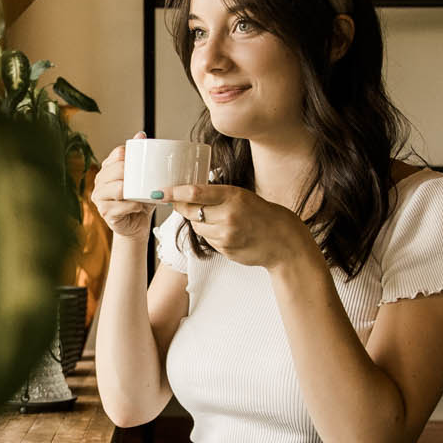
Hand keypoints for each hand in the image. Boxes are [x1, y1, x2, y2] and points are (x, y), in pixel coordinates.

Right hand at [92, 135, 156, 239]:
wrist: (136, 225)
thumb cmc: (138, 200)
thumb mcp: (141, 177)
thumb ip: (140, 157)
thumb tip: (141, 134)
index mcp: (106, 169)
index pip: (119, 154)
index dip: (133, 157)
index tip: (145, 163)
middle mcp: (99, 182)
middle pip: (118, 169)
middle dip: (135, 174)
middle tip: (147, 182)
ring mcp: (99, 198)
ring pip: (119, 188)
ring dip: (135, 192)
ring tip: (143, 195)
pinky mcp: (105, 213)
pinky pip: (123, 206)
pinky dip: (135, 206)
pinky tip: (139, 207)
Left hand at [167, 183, 313, 267]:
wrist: (283, 241)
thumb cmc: (261, 214)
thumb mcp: (242, 196)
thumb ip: (217, 195)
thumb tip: (186, 194)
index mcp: (232, 197)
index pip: (195, 193)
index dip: (173, 192)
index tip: (159, 191)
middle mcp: (228, 216)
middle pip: (190, 211)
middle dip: (182, 207)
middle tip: (180, 201)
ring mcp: (226, 236)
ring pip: (196, 226)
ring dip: (197, 221)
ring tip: (215, 218)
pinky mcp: (225, 250)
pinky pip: (207, 240)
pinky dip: (209, 234)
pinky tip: (225, 231)